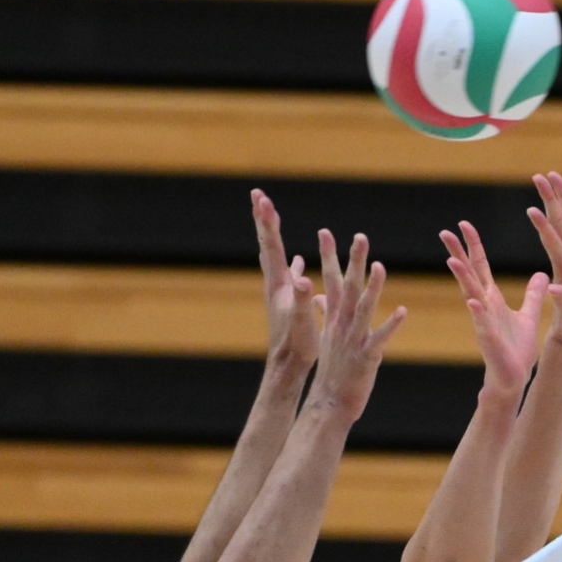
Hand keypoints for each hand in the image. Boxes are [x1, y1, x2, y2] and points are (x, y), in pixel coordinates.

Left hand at [251, 189, 319, 370]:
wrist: (287, 364)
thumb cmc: (296, 344)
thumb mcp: (302, 320)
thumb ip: (302, 300)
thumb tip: (302, 279)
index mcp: (280, 283)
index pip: (272, 245)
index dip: (268, 221)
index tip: (264, 198)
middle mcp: (275, 283)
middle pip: (267, 244)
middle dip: (264, 219)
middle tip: (258, 196)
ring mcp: (280, 291)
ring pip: (275, 256)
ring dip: (273, 235)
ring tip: (272, 219)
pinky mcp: (288, 301)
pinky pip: (288, 273)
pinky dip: (291, 260)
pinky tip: (299, 261)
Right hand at [306, 228, 402, 419]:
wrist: (329, 402)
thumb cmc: (332, 369)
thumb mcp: (327, 337)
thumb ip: (326, 313)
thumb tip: (319, 294)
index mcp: (334, 318)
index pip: (331, 280)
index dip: (329, 256)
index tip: (326, 232)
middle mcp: (342, 324)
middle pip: (348, 287)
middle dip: (353, 261)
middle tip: (359, 236)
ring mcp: (353, 339)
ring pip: (364, 308)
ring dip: (373, 287)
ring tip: (380, 266)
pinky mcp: (367, 356)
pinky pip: (380, 338)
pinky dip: (391, 325)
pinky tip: (403, 312)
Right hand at [440, 221, 542, 398]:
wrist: (515, 375)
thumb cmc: (518, 347)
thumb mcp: (528, 314)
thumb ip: (532, 294)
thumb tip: (541, 274)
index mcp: (492, 299)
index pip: (480, 267)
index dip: (473, 246)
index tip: (464, 225)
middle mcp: (484, 306)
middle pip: (469, 274)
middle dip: (458, 253)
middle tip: (445, 231)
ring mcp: (483, 321)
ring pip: (470, 294)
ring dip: (462, 278)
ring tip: (452, 259)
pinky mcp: (489, 338)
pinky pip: (482, 322)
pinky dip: (478, 311)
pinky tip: (473, 301)